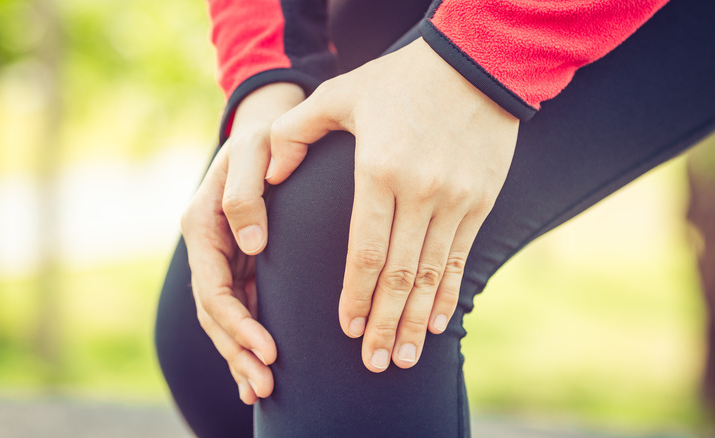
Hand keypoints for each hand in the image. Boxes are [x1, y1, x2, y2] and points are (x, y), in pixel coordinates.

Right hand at [180, 83, 304, 402]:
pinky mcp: (239, 261)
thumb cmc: (264, 135)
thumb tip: (250, 245)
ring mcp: (221, 256)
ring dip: (241, 354)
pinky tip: (260, 367)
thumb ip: (246, 195)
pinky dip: (247, 338)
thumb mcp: (254, 151)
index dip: (236, 322)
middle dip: (238, 350)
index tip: (267, 348)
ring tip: (264, 390)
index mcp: (202, 224)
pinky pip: (239, 306)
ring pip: (224, 316)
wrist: (268, 125)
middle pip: (214, 311)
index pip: (213, 287)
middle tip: (266, 385)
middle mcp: (207, 246)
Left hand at [266, 38, 518, 371]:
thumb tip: (270, 174)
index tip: (346, 329)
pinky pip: (462, 258)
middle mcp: (420, 192)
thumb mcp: (341, 94)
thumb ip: (296, 132)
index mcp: (380, 171)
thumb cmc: (401, 80)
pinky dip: (450, 295)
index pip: (364, 250)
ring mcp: (455, 200)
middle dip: (385, 324)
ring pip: (432, 275)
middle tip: (374, 364)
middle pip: (398, 274)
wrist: (477, 64)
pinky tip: (441, 325)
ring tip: (405, 359)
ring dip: (417, 321)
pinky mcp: (480, 202)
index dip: (354, 296)